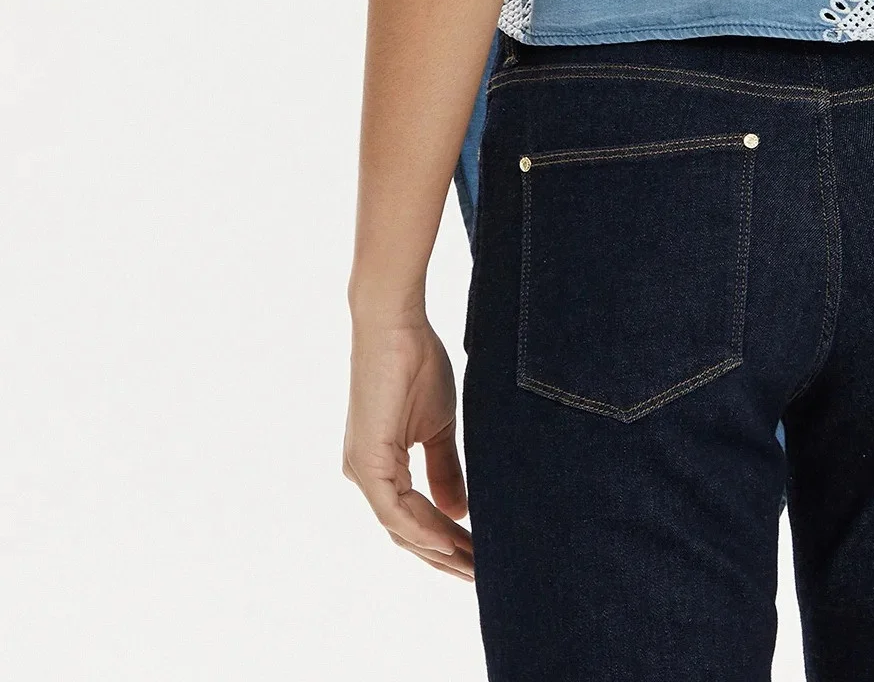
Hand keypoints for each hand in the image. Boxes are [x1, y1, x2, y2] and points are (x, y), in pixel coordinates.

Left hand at [343, 318, 474, 579]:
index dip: (448, 542)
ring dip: (440, 550)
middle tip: (482, 576)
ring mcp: (364, 471)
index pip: (416, 519)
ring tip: (475, 566)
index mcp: (382, 468)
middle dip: (446, 557)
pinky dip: (423, 528)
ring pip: (401, 529)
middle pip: (408, 534)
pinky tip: (450, 540)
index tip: (481, 557)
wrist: (396, 324)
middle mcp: (367, 476)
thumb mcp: (438, 426)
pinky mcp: (367, 462)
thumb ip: (444, 470)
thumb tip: (459, 513)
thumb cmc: (416, 363)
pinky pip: (394, 510)